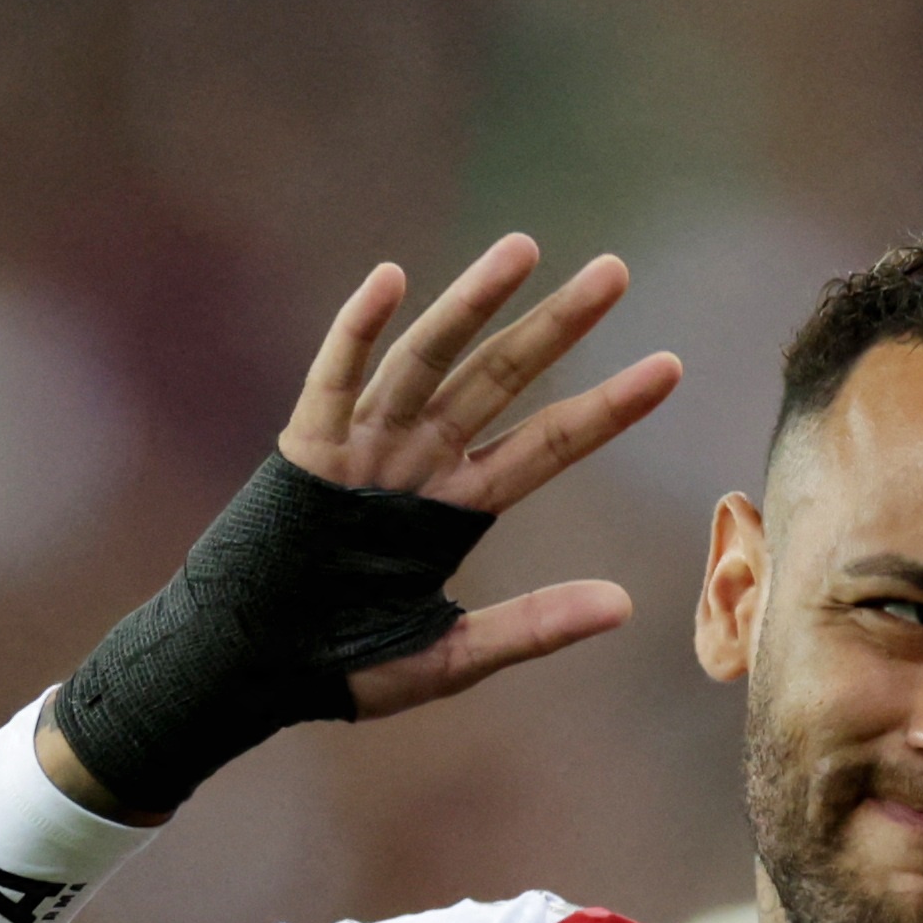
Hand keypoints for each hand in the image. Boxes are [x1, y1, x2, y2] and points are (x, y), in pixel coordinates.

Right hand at [283, 235, 680, 715]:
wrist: (252, 674)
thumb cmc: (344, 664)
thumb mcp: (454, 655)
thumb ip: (534, 627)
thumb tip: (625, 606)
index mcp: (459, 505)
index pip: (549, 442)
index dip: (608, 407)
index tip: (670, 367)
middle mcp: (419, 460)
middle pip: (501, 377)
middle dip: (556, 326)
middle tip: (617, 271)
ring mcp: (365, 446)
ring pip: (428, 358)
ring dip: (473, 302)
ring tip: (524, 248)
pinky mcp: (308, 447)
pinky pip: (335, 377)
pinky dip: (358, 328)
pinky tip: (391, 280)